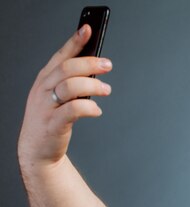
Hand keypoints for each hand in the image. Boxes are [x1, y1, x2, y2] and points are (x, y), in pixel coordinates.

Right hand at [17, 24, 111, 170]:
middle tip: (107, 65)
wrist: (37, 149)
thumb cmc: (51, 119)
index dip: (74, 42)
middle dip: (90, 64)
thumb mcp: (57, 96)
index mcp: (45, 79)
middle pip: (67, 69)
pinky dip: (89, 108)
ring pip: (70, 87)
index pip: (60, 55)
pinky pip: (73, 110)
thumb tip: (96, 69)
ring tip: (106, 89)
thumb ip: (72, 82)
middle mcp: (43, 89)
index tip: (88, 29)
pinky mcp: (53, 124)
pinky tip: (97, 110)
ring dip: (92, 86)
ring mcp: (46, 106)